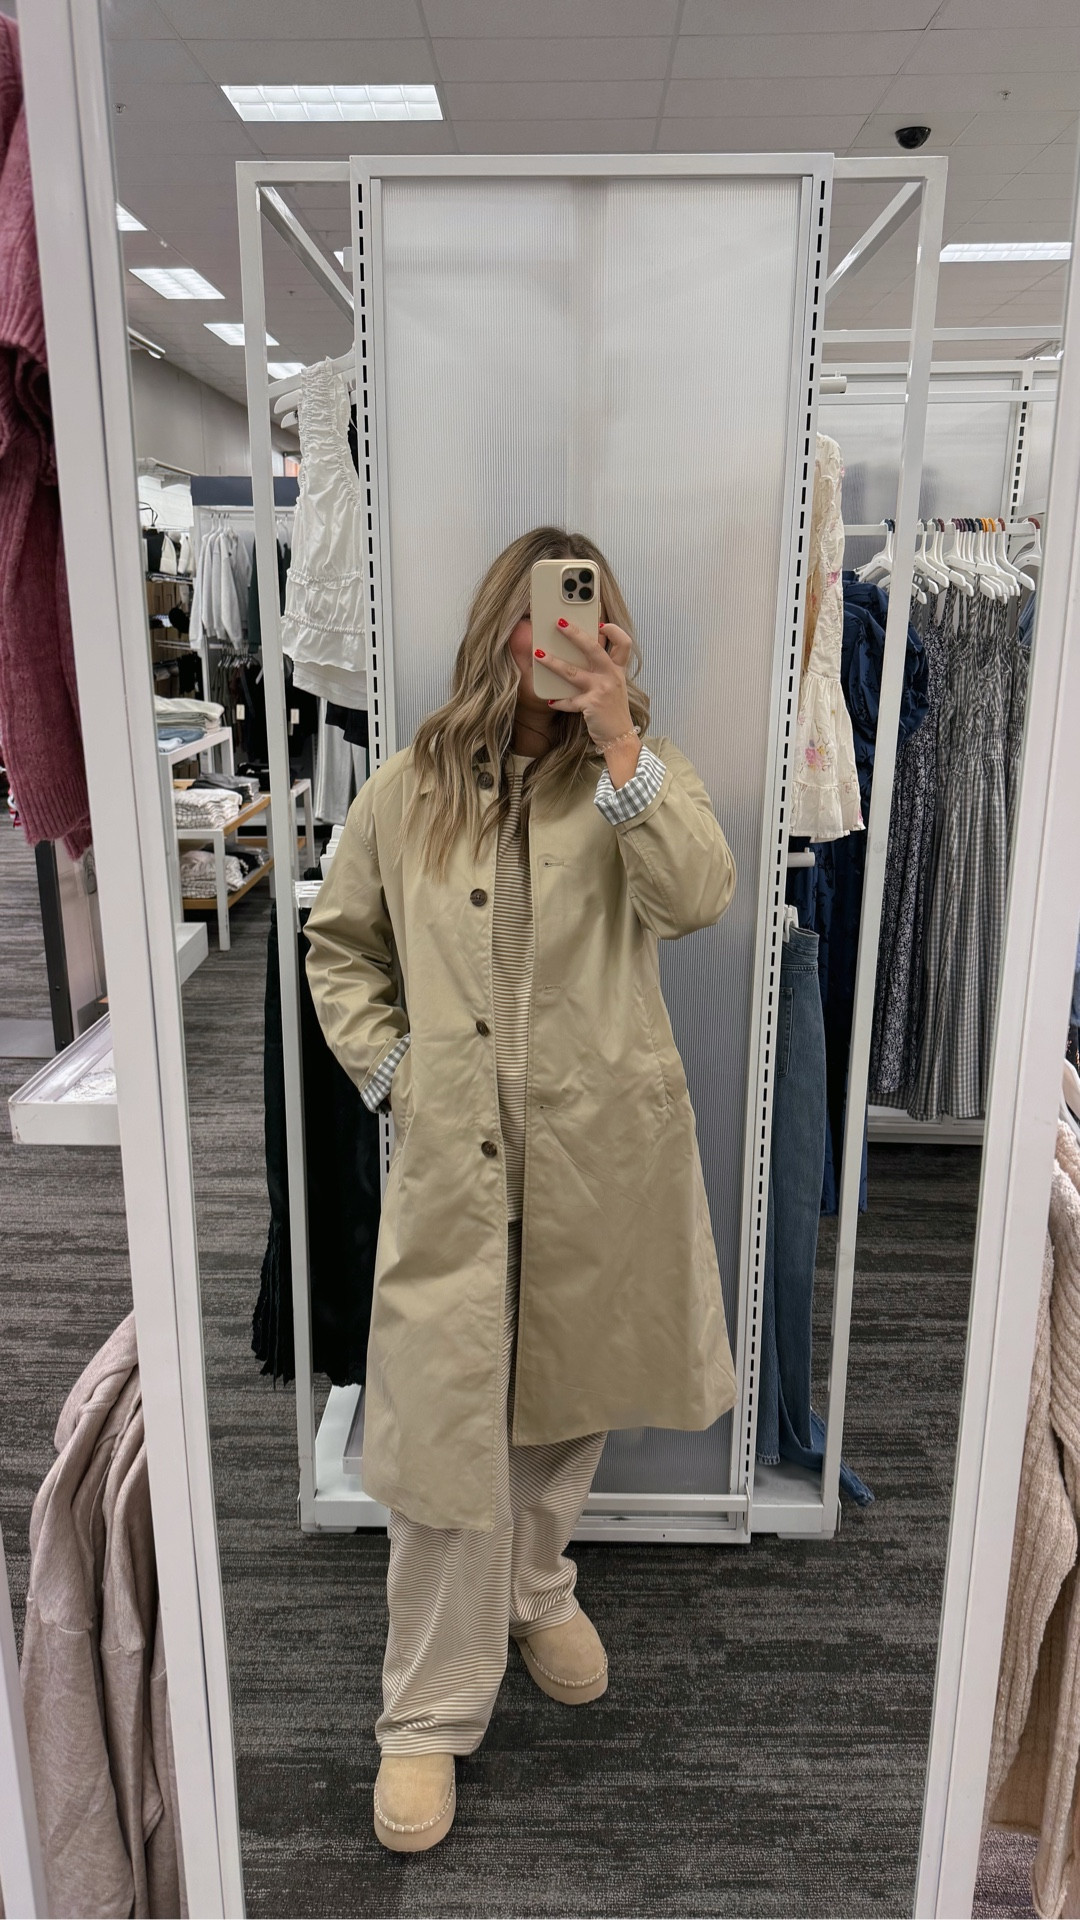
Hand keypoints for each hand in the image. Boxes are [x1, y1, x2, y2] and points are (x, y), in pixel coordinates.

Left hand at [535, 619, 634, 743]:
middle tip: (559, 622)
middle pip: (593, 648)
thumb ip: (603, 670)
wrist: (620, 738)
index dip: (613, 630)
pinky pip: (569, 701)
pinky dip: (559, 701)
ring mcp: (602, 690)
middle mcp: (612, 676)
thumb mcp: (614, 687)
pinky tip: (550, 700)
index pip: (623, 643)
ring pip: (573, 672)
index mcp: (618, 670)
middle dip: (575, 634)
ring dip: (553, 662)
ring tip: (538, 654)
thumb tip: (579, 656)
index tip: (601, 624)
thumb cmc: (613, 711)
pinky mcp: (591, 705)